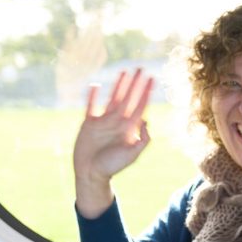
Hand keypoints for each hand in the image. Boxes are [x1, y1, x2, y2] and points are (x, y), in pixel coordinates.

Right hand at [72, 69, 154, 217]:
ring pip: (113, 98)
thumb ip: (142, 140)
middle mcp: (118, 122)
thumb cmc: (112, 167)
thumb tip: (146, 120)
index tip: (152, 79)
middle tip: (141, 69)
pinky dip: (93, 96)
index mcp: (129, 128)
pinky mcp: (89, 123)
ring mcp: (104, 121)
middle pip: (128, 98)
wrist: (91, 173)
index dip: (146, 93)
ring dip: (119, 85)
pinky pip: (91, 106)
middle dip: (135, 84)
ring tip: (124, 72)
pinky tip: (95, 85)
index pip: (140, 106)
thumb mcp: (131, 155)